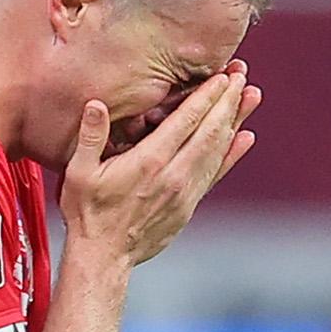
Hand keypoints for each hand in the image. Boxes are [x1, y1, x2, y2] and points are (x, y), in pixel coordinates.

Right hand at [59, 64, 261, 267]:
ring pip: (218, 150)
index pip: (187, 121)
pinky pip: (215, 174)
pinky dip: (232, 154)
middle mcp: (173, 174)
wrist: (103, 257)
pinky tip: (245, 138)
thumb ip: (91, 137)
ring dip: (235, 120)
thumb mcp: (79, 173)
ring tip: (251, 96)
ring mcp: (184, 191)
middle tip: (241, 75)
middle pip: (210, 130)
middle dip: (227, 99)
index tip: (222, 76)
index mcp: (149, 161)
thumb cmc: (88, 214)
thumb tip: (96, 104)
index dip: (207, 96)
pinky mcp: (188, 206)